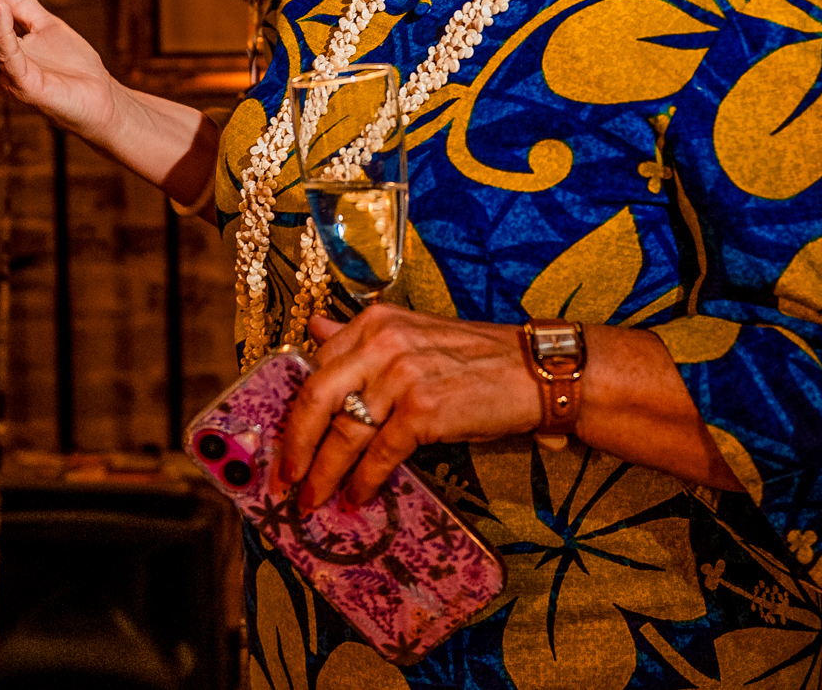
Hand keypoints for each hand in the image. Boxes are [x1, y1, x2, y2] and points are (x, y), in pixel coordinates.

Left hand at [276, 306, 540, 511]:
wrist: (537, 372)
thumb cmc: (478, 358)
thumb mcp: (414, 335)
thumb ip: (362, 337)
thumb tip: (315, 331)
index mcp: (376, 321)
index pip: (317, 366)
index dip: (296, 410)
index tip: (286, 441)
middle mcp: (383, 342)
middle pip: (315, 398)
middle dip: (294, 446)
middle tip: (284, 480)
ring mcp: (402, 376)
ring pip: (344, 434)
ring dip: (324, 475)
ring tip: (314, 500)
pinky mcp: (423, 411)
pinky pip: (379, 455)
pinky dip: (364, 482)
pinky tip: (358, 497)